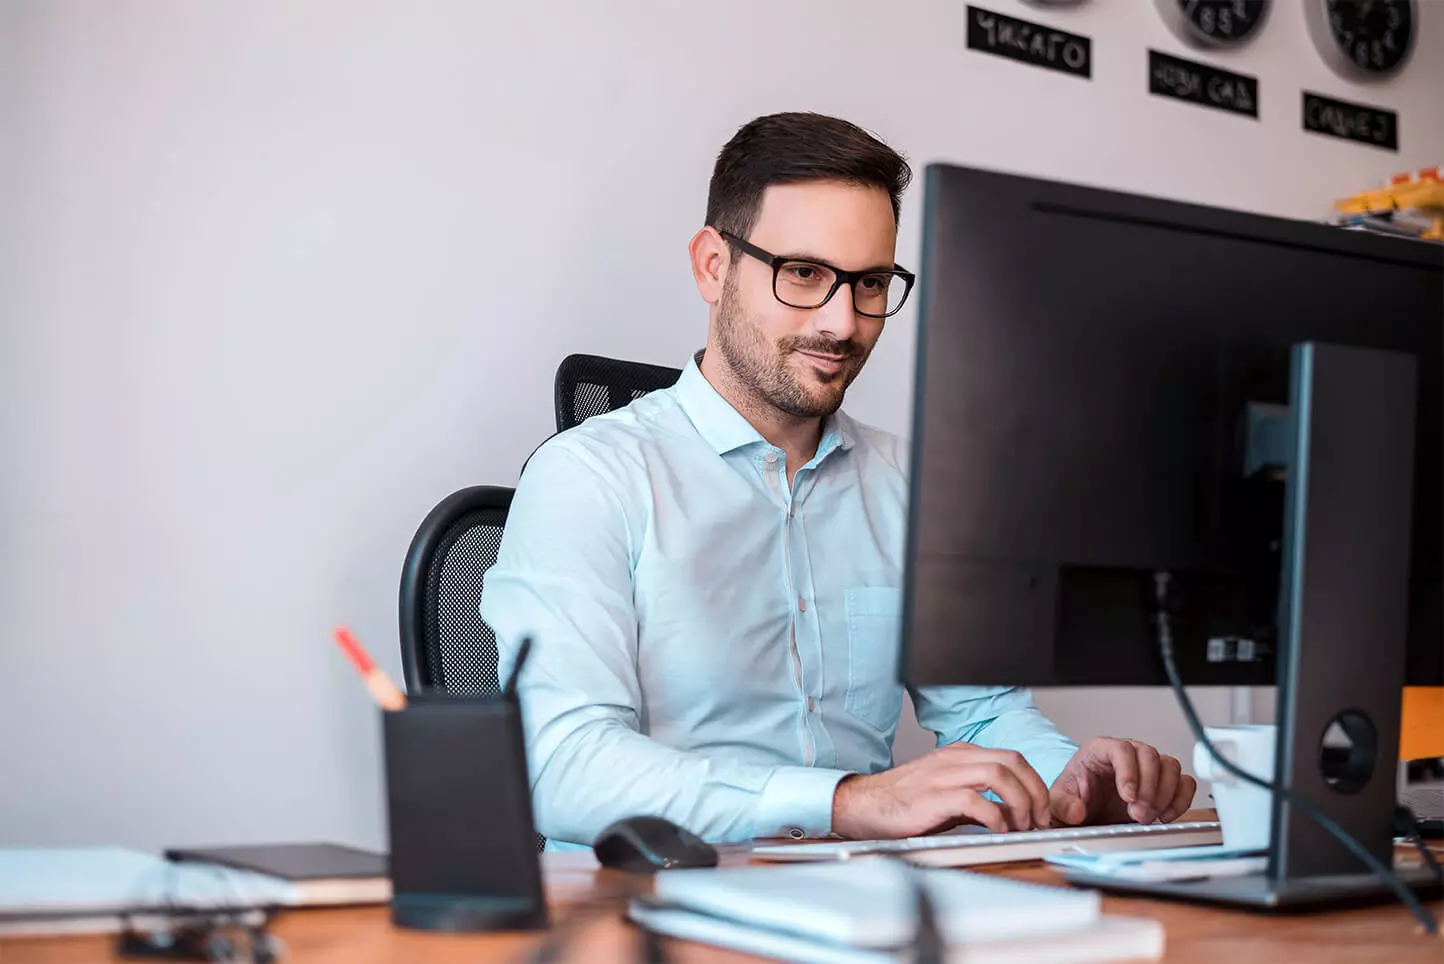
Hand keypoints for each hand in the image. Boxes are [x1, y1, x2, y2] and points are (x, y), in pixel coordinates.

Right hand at [831, 743, 1051, 838]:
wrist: (863, 806)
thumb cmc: (903, 802)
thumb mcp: (948, 794)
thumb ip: (980, 799)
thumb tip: (1013, 815)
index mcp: (959, 755)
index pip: (1012, 758)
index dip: (1035, 783)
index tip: (1042, 809)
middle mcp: (953, 759)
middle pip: (1011, 761)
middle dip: (1035, 791)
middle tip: (1039, 818)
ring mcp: (942, 776)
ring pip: (998, 774)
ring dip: (1019, 802)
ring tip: (1021, 825)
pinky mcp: (932, 798)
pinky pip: (974, 800)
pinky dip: (994, 816)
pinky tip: (997, 830)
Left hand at [1049, 737, 1195, 826]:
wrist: (1086, 811)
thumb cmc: (1074, 798)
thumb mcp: (1058, 802)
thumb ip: (1063, 805)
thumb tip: (1077, 810)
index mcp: (1100, 750)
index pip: (1121, 749)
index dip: (1129, 771)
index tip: (1128, 796)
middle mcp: (1127, 754)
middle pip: (1150, 755)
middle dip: (1148, 787)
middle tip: (1138, 813)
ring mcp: (1148, 767)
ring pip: (1170, 766)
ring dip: (1164, 794)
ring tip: (1148, 816)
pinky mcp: (1163, 783)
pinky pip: (1184, 783)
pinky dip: (1180, 799)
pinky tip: (1165, 816)